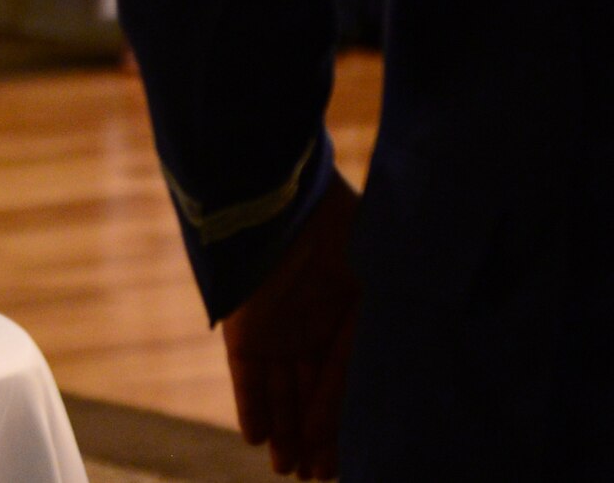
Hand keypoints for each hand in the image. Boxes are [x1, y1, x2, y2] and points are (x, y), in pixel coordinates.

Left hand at [221, 176, 359, 480]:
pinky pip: (247, 373)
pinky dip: (252, 404)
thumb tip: (409, 374)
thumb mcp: (379, 278)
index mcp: (356, 310)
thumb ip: (387, 325)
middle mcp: (317, 323)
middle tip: (315, 477)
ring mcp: (279, 326)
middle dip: (316, 436)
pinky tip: (256, 436)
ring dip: (285, 431)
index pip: (353, 376)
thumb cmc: (338, 229)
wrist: (275, 199)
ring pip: (282, 390)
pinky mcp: (244, 325)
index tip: (349, 458)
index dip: (349, 418)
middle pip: (316, 392)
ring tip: (289, 470)